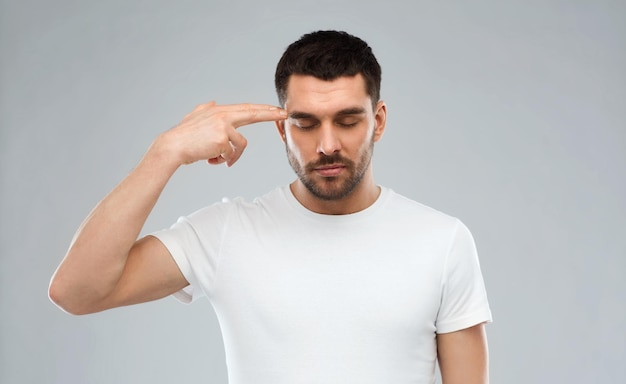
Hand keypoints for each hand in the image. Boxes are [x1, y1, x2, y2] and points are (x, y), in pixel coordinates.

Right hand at [160, 101, 286, 166]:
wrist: (172, 146)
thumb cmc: (183, 135)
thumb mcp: (194, 117)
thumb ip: (206, 110)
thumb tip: (213, 103)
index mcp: (219, 111)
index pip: (246, 109)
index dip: (263, 109)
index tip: (277, 109)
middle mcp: (223, 115)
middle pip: (252, 114)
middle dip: (271, 114)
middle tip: (285, 114)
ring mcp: (223, 126)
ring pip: (240, 145)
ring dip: (231, 157)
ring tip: (217, 160)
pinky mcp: (222, 139)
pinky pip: (231, 154)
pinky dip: (222, 160)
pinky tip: (210, 160)